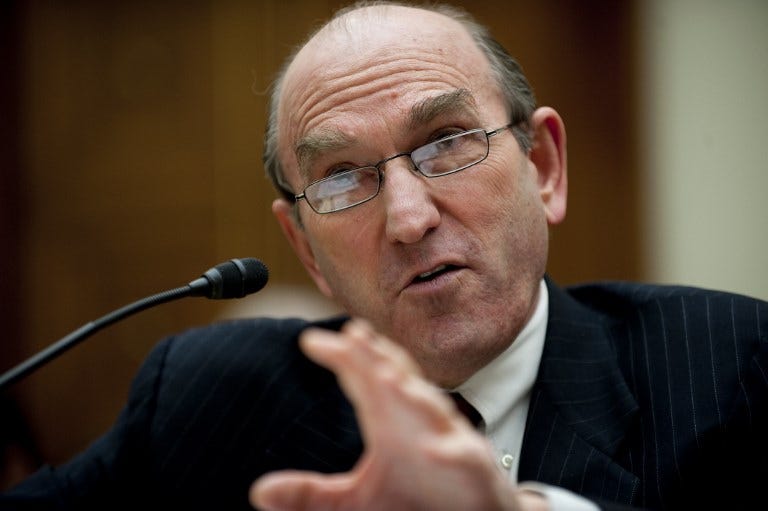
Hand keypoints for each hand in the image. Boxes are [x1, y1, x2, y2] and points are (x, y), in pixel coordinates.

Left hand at [249, 319, 545, 510]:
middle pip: (394, 381)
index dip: (343, 357)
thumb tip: (258, 492)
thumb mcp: (355, 500)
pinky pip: (462, 455)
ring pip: (429, 410)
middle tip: (353, 334)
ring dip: (411, 392)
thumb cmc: (415, 498)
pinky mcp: (469, 468)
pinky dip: (451, 449)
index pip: (363, 380)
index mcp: (389, 423)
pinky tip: (435, 448)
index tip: (310, 340)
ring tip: (387, 376)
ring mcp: (445, 442)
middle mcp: (416, 423)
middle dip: (375, 358)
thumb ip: (311, 492)